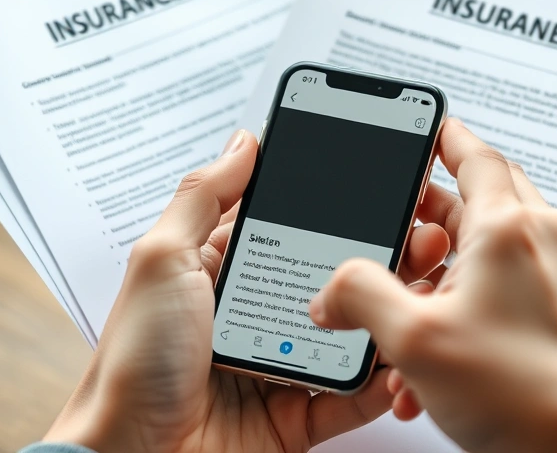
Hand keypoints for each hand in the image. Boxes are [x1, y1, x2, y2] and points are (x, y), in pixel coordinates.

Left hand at [42, 129, 449, 452]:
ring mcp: (280, 364)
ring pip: (352, 333)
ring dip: (389, 314)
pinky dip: (381, 382)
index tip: (382, 188)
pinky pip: (352, 396)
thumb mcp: (160, 262)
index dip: (336, 208)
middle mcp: (256, 314)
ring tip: (424, 290)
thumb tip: (244, 141)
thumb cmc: (131, 362)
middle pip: (332, 279)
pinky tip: (402, 359)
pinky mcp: (297, 415)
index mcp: (224, 271)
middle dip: (378, 258)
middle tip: (421, 237)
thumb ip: (203, 197)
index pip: (293, 227)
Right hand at [309, 119, 556, 452]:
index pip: (472, 154)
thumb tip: (333, 290)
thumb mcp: (416, 341)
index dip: (441, 137)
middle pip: (479, 202)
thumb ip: (361, 297)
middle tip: (398, 240)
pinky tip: (446, 363)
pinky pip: (514, 289)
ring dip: (445, 284)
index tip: (425, 129)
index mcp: (509, 227)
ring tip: (414, 329)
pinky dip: (475, 310)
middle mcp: (545, 238)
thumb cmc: (530, 397)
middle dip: (431, 222)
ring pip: (492, 254)